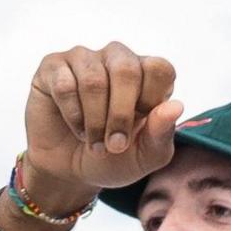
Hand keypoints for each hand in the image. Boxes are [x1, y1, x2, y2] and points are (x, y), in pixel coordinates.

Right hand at [20, 42, 181, 209]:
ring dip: (94, 121)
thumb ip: (162, 133)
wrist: (70, 172)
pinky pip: (64, 84)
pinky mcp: (53, 67)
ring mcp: (84, 59)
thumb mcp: (145, 156)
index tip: (140, 128)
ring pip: (93, 80)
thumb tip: (176, 106)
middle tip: (115, 145)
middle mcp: (117, 59)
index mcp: (147, 75)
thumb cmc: (114, 159)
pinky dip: (72, 115)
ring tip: (94, 142)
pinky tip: (75, 127)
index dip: (150, 101)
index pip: (159, 68)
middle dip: (121, 115)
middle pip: (127, 69)